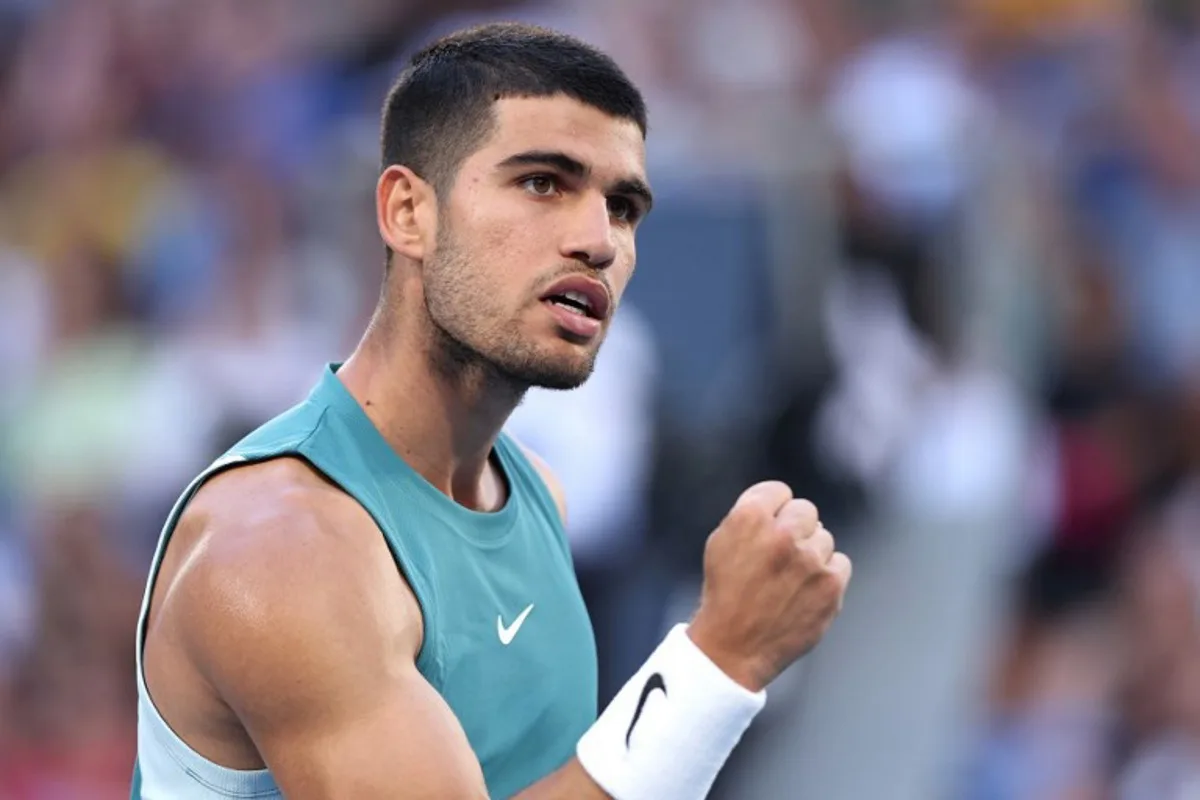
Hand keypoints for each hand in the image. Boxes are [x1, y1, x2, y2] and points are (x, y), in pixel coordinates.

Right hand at [687, 481, 851, 691]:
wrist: (733, 648)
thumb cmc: (725, 593)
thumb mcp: (721, 543)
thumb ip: (751, 515)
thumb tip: (783, 505)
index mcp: (750, 518)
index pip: (779, 491)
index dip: (773, 511)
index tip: (768, 529)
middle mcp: (783, 534)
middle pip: (806, 511)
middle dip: (795, 528)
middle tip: (780, 556)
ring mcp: (810, 561)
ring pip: (824, 538)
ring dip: (810, 554)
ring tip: (788, 580)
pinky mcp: (831, 586)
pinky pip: (840, 563)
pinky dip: (827, 575)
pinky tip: (806, 591)